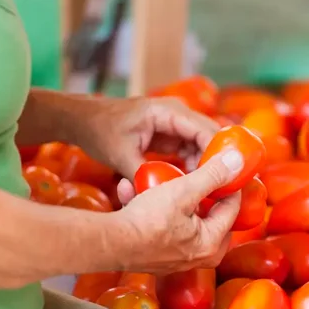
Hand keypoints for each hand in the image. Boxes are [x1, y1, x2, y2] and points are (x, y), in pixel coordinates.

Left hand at [72, 96, 219, 199]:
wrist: (83, 119)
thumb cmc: (99, 131)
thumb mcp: (120, 156)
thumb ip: (143, 175)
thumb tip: (162, 197)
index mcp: (166, 112)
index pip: (205, 130)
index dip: (218, 154)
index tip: (225, 178)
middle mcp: (176, 113)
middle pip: (209, 135)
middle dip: (215, 161)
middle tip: (222, 188)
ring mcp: (174, 123)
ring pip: (202, 144)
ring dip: (205, 165)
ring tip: (208, 189)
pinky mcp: (170, 134)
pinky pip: (190, 149)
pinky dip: (193, 165)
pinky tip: (192, 183)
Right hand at [109, 149, 244, 274]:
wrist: (107, 244)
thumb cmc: (147, 220)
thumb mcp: (183, 190)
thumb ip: (212, 175)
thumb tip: (238, 161)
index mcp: (212, 243)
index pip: (232, 207)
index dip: (227, 183)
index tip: (221, 165)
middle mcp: (199, 257)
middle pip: (209, 215)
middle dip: (198, 191)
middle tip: (192, 173)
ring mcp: (177, 259)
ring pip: (182, 218)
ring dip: (168, 196)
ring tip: (155, 178)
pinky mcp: (156, 257)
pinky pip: (161, 226)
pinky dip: (149, 208)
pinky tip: (131, 190)